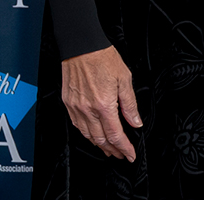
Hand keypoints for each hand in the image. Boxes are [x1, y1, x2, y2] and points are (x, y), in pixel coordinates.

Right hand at [60, 46, 140, 160]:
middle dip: (112, 150)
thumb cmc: (104, 59)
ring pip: (87, 135)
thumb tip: (135, 122)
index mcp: (104, 105)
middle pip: (100, 139)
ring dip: (99, 145)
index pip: (115, 134)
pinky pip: (77, 125)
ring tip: (109, 148)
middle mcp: (88, 110)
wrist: (82, 48)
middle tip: (121, 154)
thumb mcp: (125, 79)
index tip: (130, 154)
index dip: (124, 147)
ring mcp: (76, 108)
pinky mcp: (68, 104)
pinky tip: (93, 135)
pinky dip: (87, 134)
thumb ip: (130, 104)